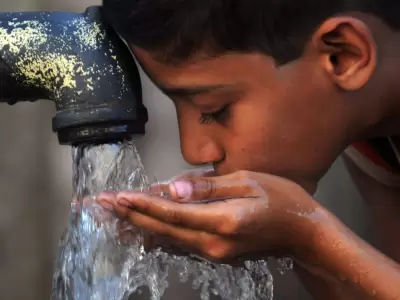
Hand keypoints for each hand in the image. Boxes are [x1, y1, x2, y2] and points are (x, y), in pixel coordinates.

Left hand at [99, 171, 322, 262]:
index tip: (117, 197)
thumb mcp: (248, 181)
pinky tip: (141, 233)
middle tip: (102, 205)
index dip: (142, 204)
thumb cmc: (283, 200)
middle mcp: (213, 243)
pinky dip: (157, 237)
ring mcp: (214, 253)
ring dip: (138, 228)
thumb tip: (174, 188)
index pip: (172, 212)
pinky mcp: (216, 254)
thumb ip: (208, 186)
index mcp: (223, 220)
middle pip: (162, 230)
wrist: (304, 234)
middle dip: (130, 216)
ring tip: (112, 218)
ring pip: (167, 240)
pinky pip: (179, 245)